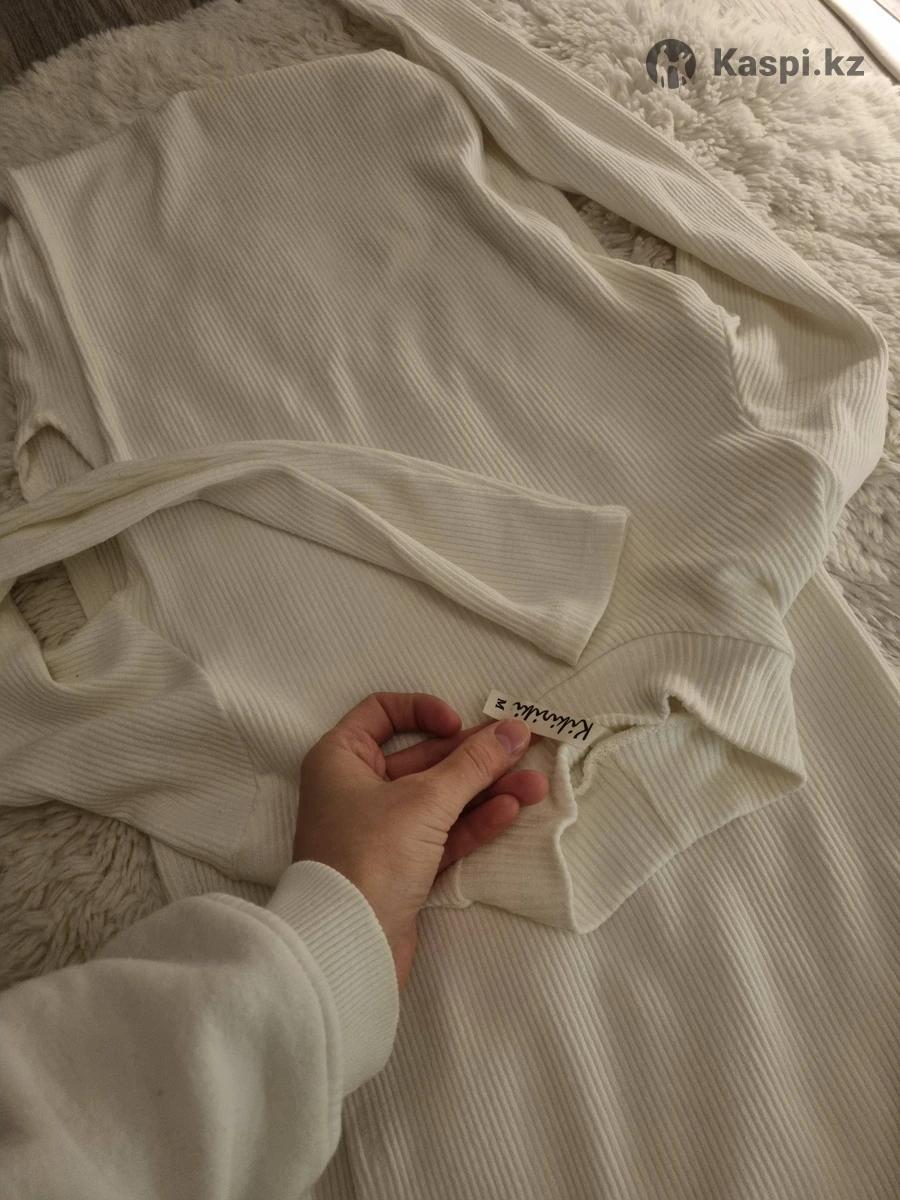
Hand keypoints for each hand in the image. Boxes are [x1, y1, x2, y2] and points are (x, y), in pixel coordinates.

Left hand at [292, 692, 547, 990]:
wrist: (350, 944)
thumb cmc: (373, 853)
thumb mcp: (426, 799)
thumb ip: (474, 763)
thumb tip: (514, 729)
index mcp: (341, 759)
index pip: (380, 713)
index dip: (422, 710)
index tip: (457, 724)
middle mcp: (355, 789)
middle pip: (422, 758)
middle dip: (474, 757)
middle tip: (523, 749)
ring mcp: (380, 831)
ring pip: (439, 799)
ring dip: (485, 790)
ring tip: (535, 784)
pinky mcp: (402, 867)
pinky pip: (442, 833)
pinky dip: (473, 822)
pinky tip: (510, 811)